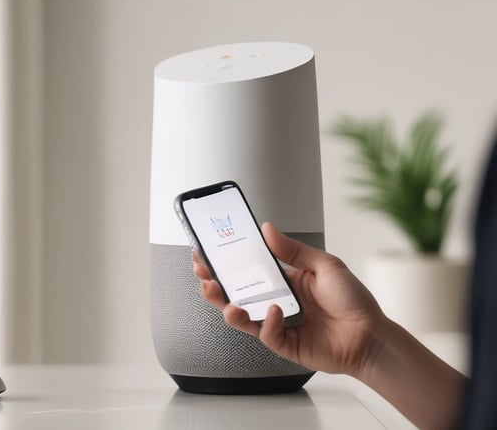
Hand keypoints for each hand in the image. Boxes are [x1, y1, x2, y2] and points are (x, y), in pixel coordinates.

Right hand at [194, 222, 386, 376]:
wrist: (371, 336)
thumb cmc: (353, 301)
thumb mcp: (325, 265)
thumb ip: (293, 250)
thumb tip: (267, 230)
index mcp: (284, 281)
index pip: (247, 271)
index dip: (226, 264)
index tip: (208, 253)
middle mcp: (277, 301)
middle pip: (236, 294)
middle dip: (215, 285)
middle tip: (203, 275)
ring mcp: (279, 324)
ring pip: (243, 317)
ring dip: (228, 307)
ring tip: (223, 299)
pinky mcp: (285, 344)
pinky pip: (267, 334)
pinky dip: (268, 322)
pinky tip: (276, 312)